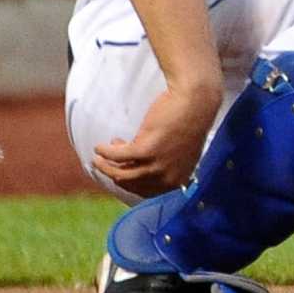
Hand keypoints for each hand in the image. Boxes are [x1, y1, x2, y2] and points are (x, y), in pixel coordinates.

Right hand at [93, 78, 221, 196]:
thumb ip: (165, 164)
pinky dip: (105, 152)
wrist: (196, 101)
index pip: (145, 191)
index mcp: (177, 180)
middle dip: (115, 173)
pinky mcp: (144, 150)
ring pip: (120, 173)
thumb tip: (138, 167)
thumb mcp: (181, 151)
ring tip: (97, 158)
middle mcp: (166, 177)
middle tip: (106, 163)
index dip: (129, 181)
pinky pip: (116, 156)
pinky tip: (100, 147)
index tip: (120, 171)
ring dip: (105, 167)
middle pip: (129, 183)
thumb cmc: (189, 121)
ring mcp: (155, 165)